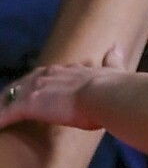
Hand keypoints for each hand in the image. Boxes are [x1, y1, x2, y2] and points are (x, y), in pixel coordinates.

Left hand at [0, 48, 125, 132]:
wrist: (105, 94)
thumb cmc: (112, 88)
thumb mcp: (113, 72)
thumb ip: (112, 61)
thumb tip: (116, 47)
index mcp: (68, 71)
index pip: (46, 75)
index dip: (38, 82)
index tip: (36, 88)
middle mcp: (49, 76)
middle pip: (24, 82)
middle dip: (15, 91)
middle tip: (7, 101)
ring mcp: (37, 88)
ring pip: (10, 95)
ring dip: (3, 103)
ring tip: (0, 115)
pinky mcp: (29, 104)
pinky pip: (6, 113)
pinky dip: (0, 119)